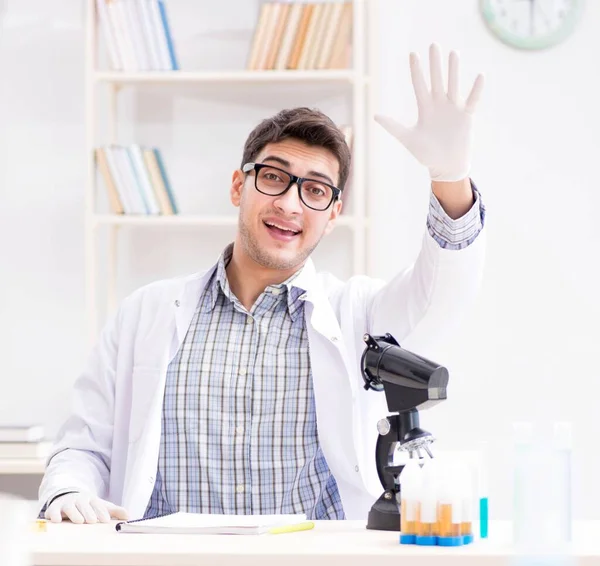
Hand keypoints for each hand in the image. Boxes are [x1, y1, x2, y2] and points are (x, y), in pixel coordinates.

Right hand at [44, 491, 128, 523]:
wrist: (68, 496)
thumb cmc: (87, 505)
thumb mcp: (101, 506)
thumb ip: (114, 511)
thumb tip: (129, 516)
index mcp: (92, 499)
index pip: (98, 505)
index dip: (101, 512)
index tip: (106, 520)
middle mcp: (79, 500)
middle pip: (84, 505)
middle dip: (88, 512)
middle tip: (92, 521)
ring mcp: (67, 503)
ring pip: (70, 507)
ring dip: (74, 514)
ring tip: (79, 521)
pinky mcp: (55, 508)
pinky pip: (53, 511)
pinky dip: (54, 515)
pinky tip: (57, 520)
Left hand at [375, 43, 484, 181]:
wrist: (445, 166)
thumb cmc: (426, 154)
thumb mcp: (408, 139)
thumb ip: (393, 126)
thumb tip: (375, 115)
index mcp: (425, 109)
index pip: (419, 85)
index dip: (416, 70)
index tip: (413, 54)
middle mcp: (439, 105)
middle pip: (436, 80)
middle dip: (435, 64)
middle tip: (434, 45)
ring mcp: (453, 109)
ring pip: (453, 85)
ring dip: (453, 71)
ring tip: (454, 53)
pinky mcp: (466, 117)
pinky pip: (472, 101)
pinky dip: (476, 90)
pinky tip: (480, 76)